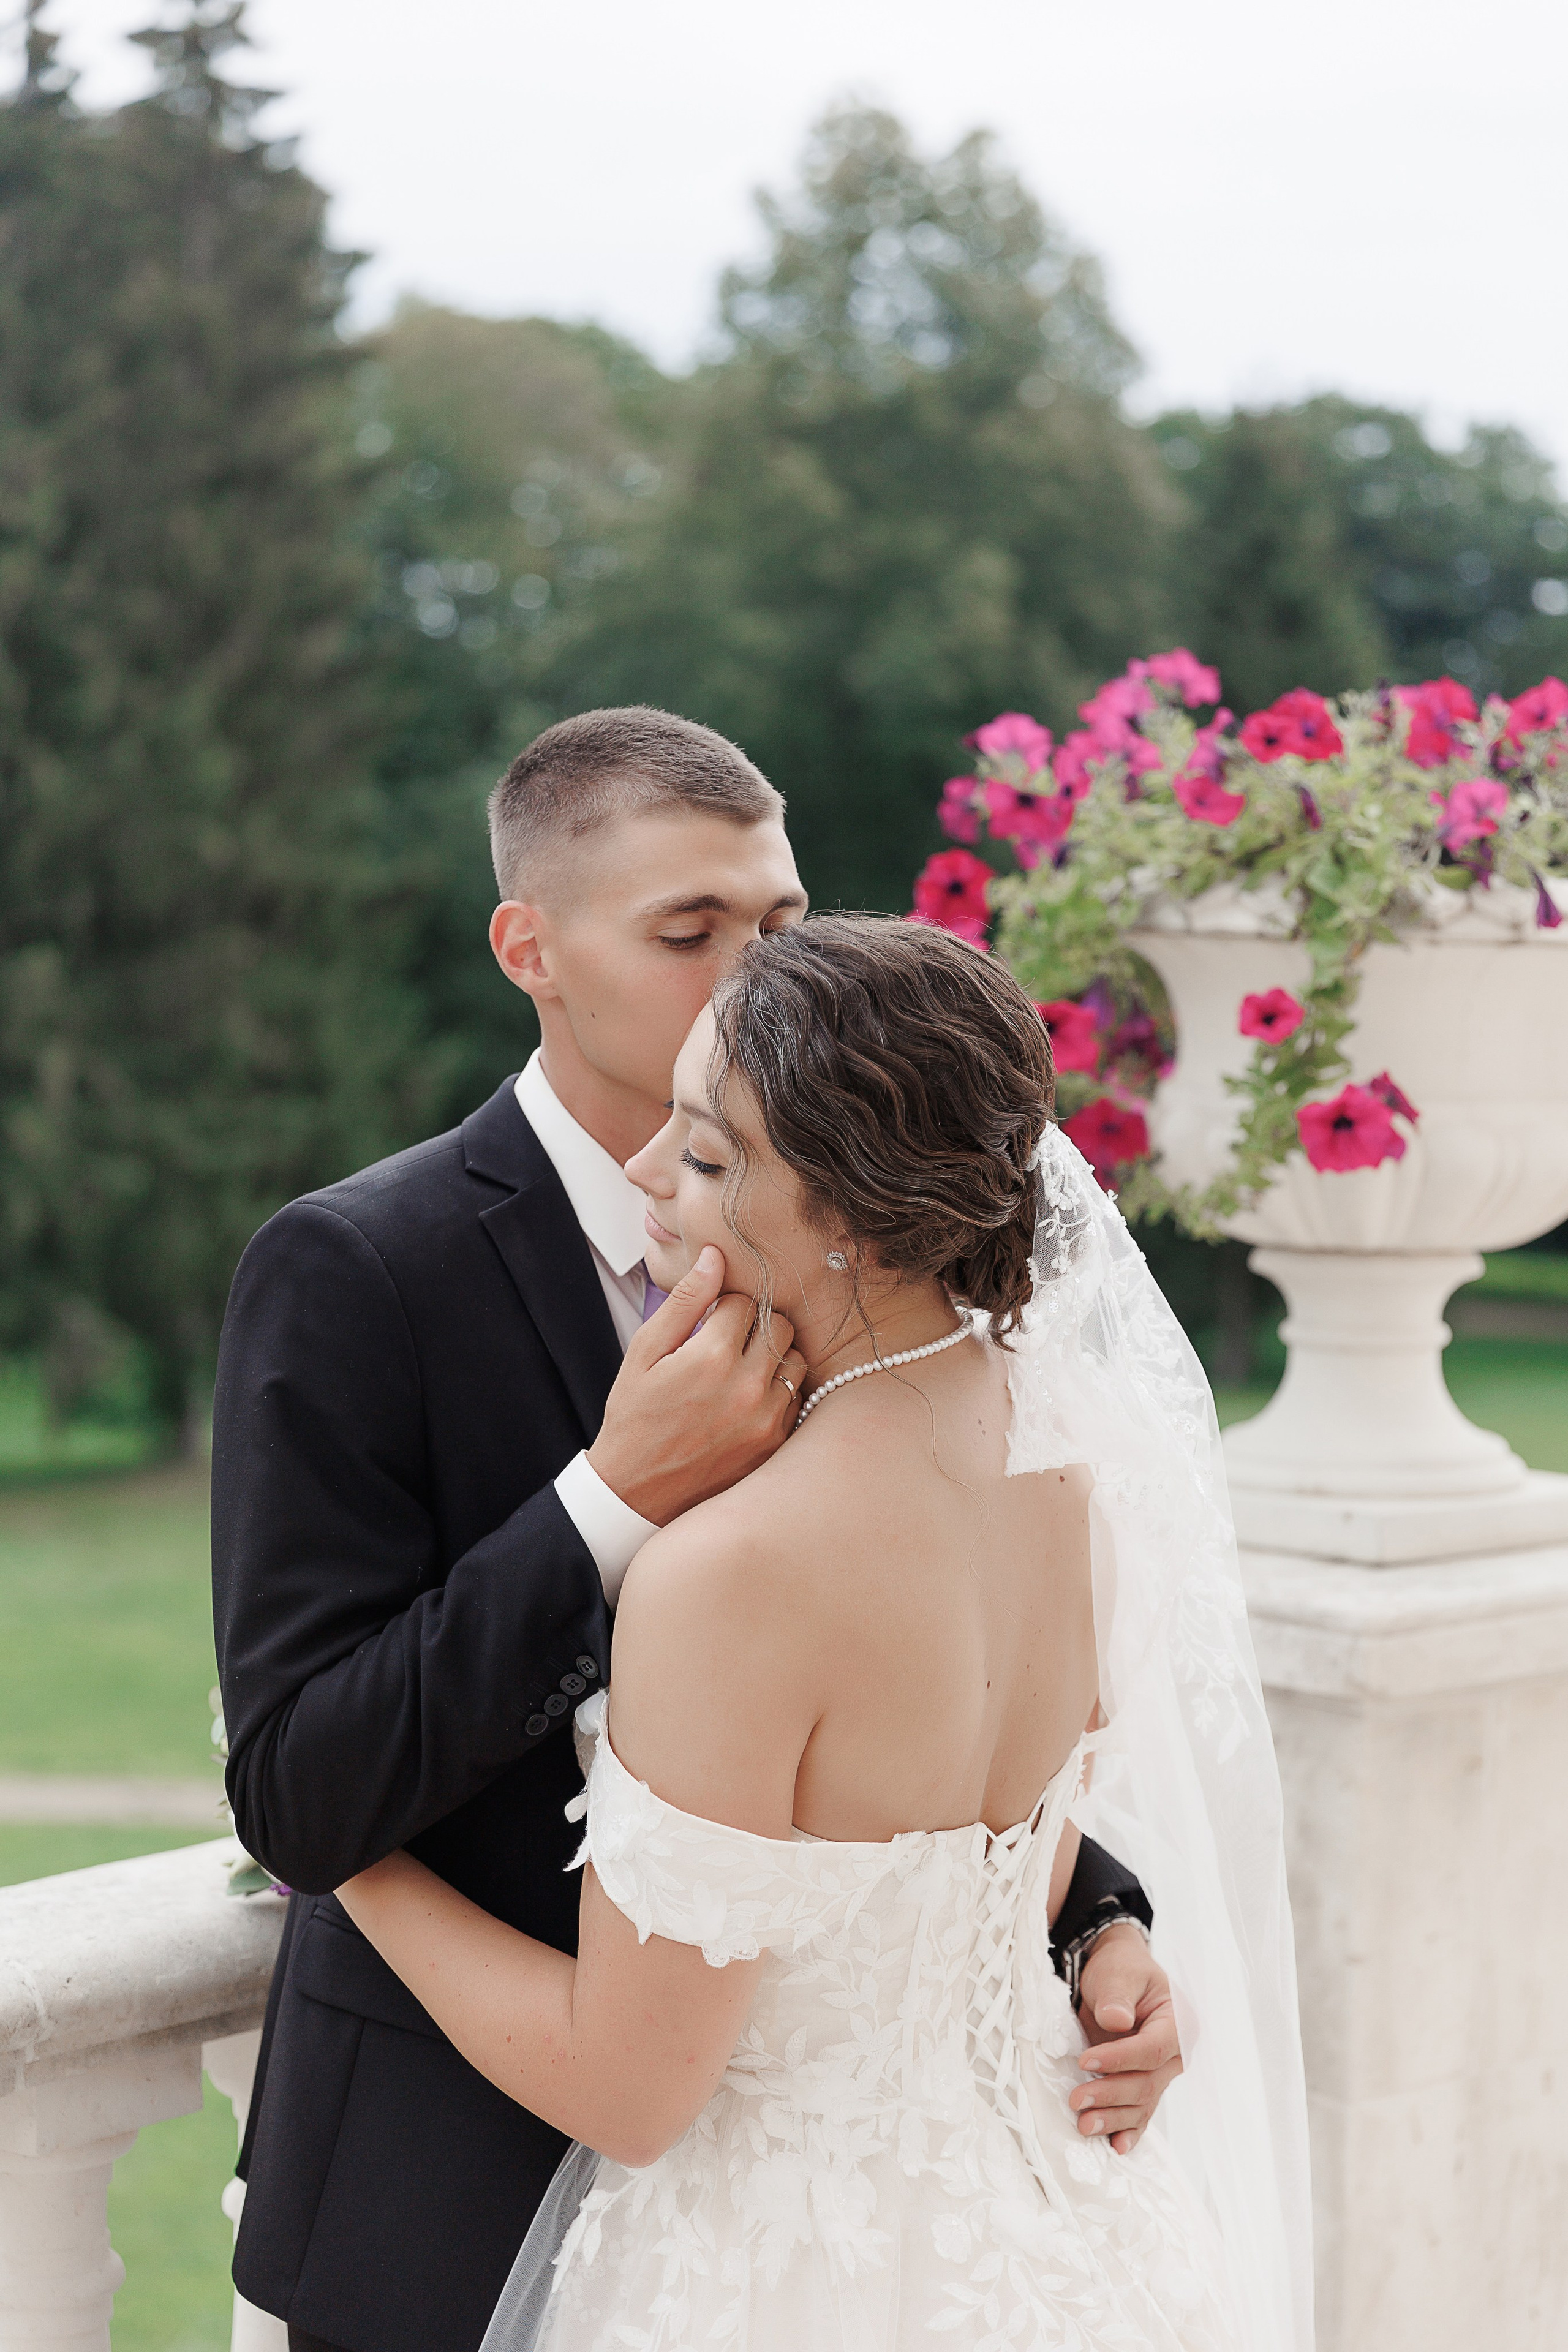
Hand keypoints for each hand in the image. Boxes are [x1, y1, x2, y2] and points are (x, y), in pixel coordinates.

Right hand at [588, 1247, 806, 1523]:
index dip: (725, 1307)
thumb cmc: (635, 1418)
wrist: (636, 1493)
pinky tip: (748, 1400)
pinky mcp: (776, 1444)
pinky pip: (797, 1399)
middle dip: (755, 1325)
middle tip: (727, 1343)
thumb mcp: (644, 1353)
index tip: (709, 1324)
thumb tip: (715, 1257)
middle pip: (780, 1325)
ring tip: (741, 1371)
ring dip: (773, 1357)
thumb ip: (684, 1302)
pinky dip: (779, 1392)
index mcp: (711, 1357)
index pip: (745, 1302)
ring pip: (796, 1360)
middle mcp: (747, 1387)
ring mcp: (766, 1419)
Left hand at [1067, 1923, 1182, 2154]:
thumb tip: (1118, 2022)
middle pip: (1146, 2083)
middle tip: (1076, 2101)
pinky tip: (1115, 2147)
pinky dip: (1128, 2131)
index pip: (1151, 2050)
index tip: (1086, 2061)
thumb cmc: (1120, 1969)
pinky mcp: (1143, 2085)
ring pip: (1142, 2104)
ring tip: (1084, 2126)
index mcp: (1178, 2023)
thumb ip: (1117, 1995)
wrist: (1115, 1975)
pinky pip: (1139, 2112)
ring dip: (1114, 2119)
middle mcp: (1175, 2054)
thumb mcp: (1117, 1972)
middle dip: (1111, 2095)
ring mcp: (1161, 2074)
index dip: (1120, 2059)